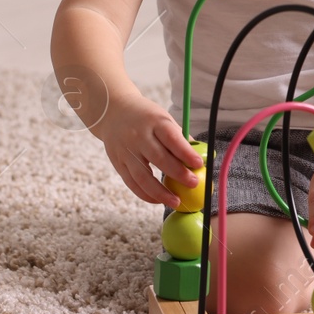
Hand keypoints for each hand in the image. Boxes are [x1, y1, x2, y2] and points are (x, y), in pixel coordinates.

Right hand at [91, 92, 203, 209]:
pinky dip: (146, 194)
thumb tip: (202, 157)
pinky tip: (158, 200)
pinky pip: (132, 183)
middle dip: (178, 174)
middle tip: (193, 184)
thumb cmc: (146, 117)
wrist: (112, 112)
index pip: (172, 138)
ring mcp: (126, 150)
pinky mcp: (118, 163)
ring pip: (143, 176)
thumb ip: (179, 138)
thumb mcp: (163, 119)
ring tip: (177, 201)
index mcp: (154, 122)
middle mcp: (138, 136)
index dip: (186, 153)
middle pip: (159, 158)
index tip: (199, 165)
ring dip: (161, 192)